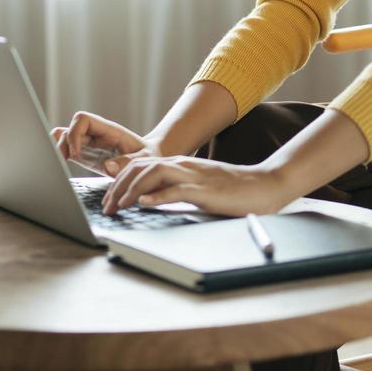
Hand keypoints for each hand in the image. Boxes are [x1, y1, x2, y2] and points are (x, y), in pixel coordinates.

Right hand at [52, 111, 160, 175]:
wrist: (148, 158)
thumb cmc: (147, 156)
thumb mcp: (143, 159)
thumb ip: (127, 162)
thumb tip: (107, 166)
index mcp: (108, 130)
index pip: (83, 119)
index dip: (75, 134)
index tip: (77, 154)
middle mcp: (95, 134)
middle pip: (69, 128)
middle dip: (62, 143)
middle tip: (63, 161)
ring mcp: (88, 143)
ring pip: (63, 136)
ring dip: (57, 148)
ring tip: (59, 164)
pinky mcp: (84, 154)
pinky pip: (65, 148)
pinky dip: (58, 154)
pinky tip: (61, 167)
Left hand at [101, 155, 295, 217]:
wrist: (264, 185)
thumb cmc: (233, 190)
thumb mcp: (198, 187)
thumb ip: (176, 189)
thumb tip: (149, 200)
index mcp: (180, 164)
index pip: (140, 166)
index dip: (120, 180)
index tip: (109, 198)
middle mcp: (183, 165)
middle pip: (140, 168)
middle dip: (118, 187)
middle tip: (107, 207)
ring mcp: (193, 176)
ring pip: (153, 174)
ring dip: (131, 190)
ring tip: (119, 206)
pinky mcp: (205, 190)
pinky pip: (176, 190)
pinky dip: (157, 196)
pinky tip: (144, 203)